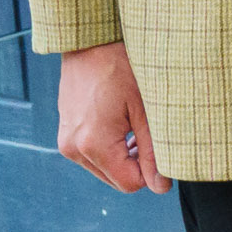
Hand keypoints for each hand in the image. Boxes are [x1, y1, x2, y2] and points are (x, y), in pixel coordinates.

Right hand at [56, 40, 170, 193]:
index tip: (166, 150)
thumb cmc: (121, 69)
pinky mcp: (66, 134)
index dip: (153, 173)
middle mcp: (73, 148)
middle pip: (116, 180)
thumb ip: (154, 151)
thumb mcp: (146, 110)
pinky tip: (124, 127)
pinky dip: (112, 149)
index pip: (130, 183)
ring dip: (125, 157)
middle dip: (139, 166)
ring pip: (106, 169)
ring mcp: (66, 142)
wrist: (89, 43)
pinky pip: (93, 155)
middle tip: (153, 136)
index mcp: (93, 145)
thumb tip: (161, 187)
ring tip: (138, 128)